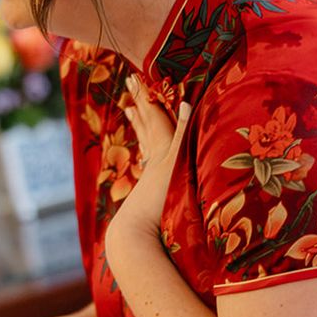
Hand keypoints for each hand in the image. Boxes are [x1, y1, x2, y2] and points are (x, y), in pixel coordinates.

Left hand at [109, 74, 190, 243]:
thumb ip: (184, 133)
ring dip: (140, 125)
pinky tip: (146, 153)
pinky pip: (148, 163)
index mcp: (163, 152)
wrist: (137, 238)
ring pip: (145, 143)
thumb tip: (186, 102)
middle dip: (141, 105)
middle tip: (130, 86)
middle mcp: (155, 161)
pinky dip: (147, 151)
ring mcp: (151, 179)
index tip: (137, 78)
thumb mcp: (178, 163)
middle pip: (146, 126)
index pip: (155, 118)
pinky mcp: (149, 196)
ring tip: (131, 110)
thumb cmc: (161, 202)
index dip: (148, 98)